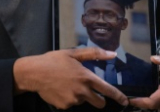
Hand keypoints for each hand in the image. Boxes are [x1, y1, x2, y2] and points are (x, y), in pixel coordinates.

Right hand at [13, 47, 128, 108]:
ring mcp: (73, 100)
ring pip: (83, 101)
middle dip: (98, 99)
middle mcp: (82, 90)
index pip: (107, 90)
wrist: (34, 73)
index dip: (118, 96)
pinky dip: (68, 99)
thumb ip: (94, 54)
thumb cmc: (53, 61)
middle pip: (99, 102)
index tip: (124, 100)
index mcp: (86, 77)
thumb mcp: (74, 53)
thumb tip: (112, 54)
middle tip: (90, 92)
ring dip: (79, 96)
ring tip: (67, 85)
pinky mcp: (64, 106)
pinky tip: (60, 90)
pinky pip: (71, 104)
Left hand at [130, 55, 159, 109]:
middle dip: (142, 104)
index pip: (153, 101)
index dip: (141, 102)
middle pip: (154, 106)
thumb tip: (153, 58)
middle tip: (130, 98)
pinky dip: (155, 102)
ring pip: (159, 106)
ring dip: (148, 104)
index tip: (130, 100)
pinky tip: (147, 97)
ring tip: (137, 98)